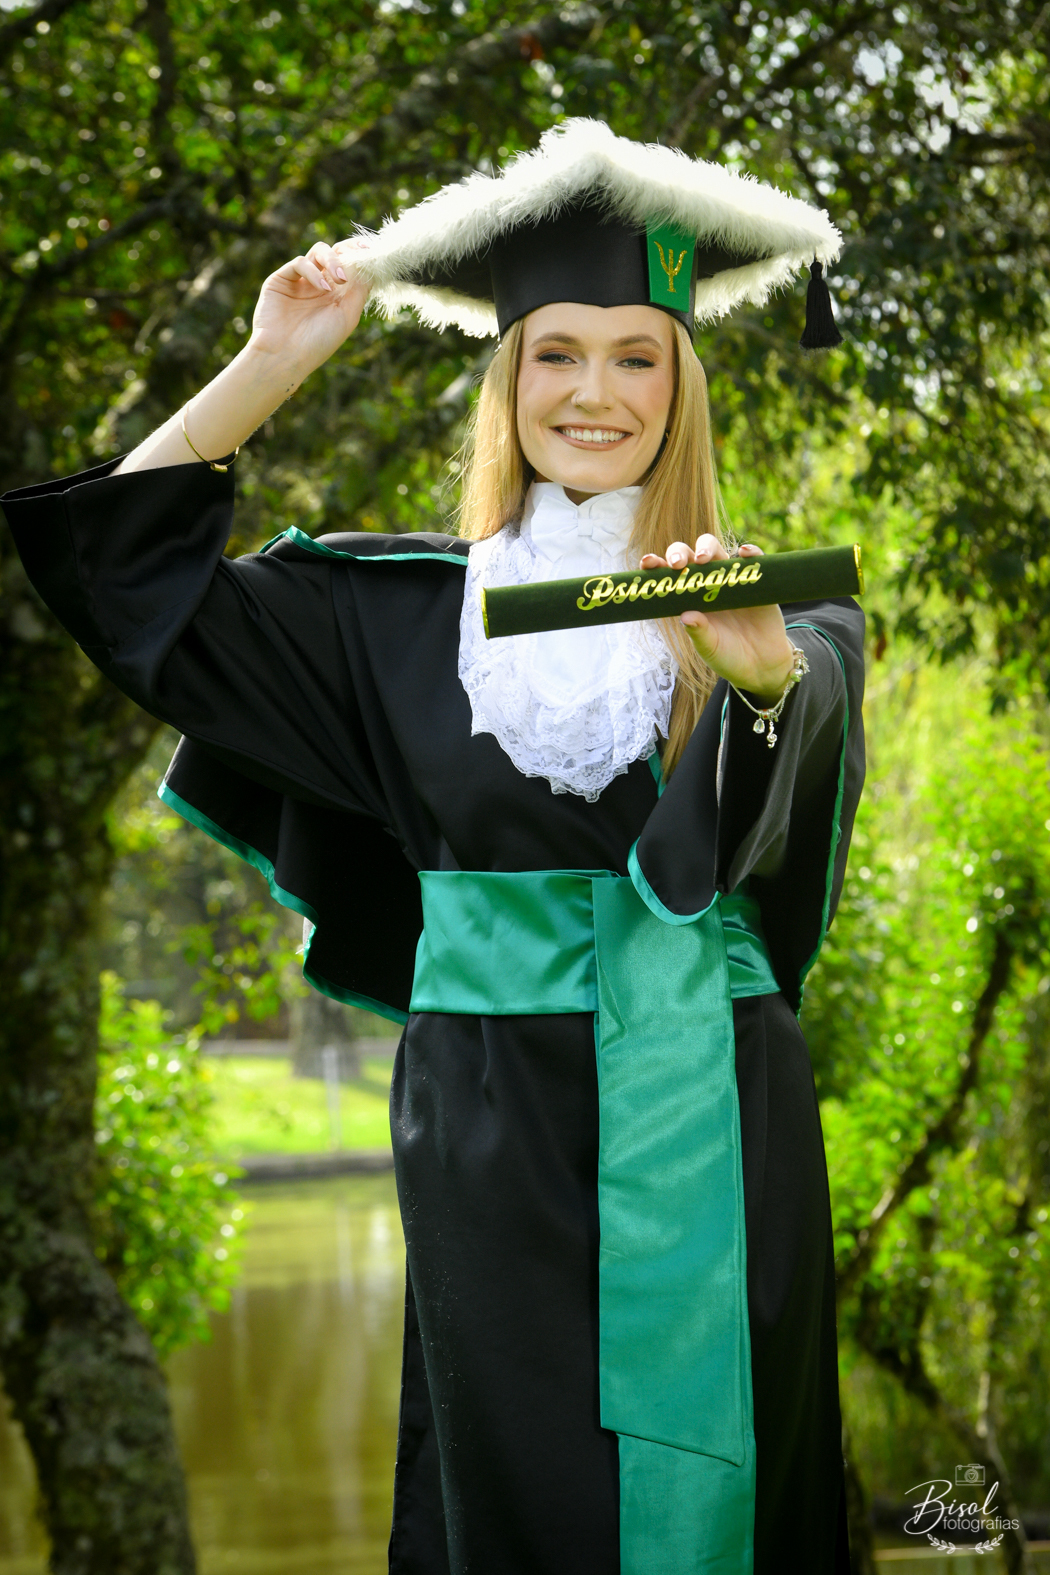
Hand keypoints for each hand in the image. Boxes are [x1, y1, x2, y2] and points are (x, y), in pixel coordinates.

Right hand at [248, 238, 371, 376]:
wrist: (286, 356)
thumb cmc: (319, 342)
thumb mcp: (348, 316)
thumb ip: (360, 290)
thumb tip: (371, 265)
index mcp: (336, 294)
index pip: (350, 265)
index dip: (360, 254)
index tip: (371, 250)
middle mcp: (319, 284)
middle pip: (336, 252)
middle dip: (348, 251)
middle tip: (359, 257)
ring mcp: (300, 281)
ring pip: (319, 251)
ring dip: (333, 260)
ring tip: (340, 279)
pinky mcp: (281, 279)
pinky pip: (300, 262)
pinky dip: (313, 271)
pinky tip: (322, 288)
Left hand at [640, 536, 794, 700]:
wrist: (761, 666)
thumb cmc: (728, 656)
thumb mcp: (710, 648)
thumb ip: (699, 632)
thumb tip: (685, 616)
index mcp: (689, 598)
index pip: (669, 575)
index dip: (657, 565)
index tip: (647, 563)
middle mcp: (708, 584)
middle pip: (690, 555)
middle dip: (680, 553)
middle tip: (678, 564)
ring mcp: (732, 580)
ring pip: (716, 551)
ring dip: (707, 547)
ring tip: (703, 559)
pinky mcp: (758, 582)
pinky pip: (754, 561)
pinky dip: (750, 552)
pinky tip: (744, 553)